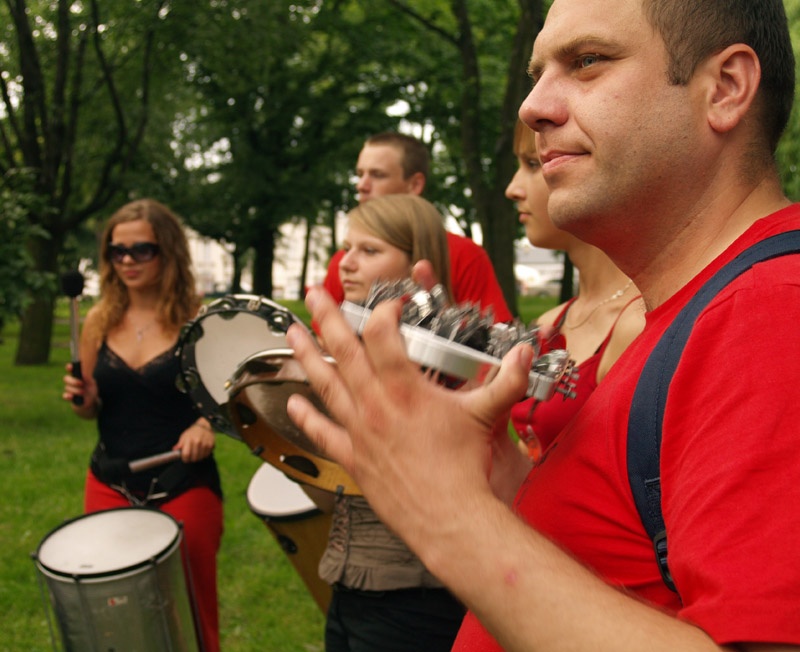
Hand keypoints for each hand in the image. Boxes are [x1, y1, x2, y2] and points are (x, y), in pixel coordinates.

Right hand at [62, 362, 97, 414]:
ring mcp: (70, 389)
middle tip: (82, 383)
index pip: (70, 370)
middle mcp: (72, 382)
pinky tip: (71, 396)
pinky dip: (67, 396)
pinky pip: (64, 396)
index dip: (69, 367)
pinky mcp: (69, 397)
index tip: (71, 367)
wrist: (91, 400)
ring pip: (67, 387)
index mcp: (77, 376)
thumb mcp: (92, 384)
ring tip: (83, 392)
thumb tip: (83, 374)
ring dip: (76, 390)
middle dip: (73, 381)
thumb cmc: (91, 390)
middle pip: (66, 379)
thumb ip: (87, 379)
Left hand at [174, 420, 214, 462]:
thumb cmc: (193, 432)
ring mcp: (205, 444)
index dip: (185, 459)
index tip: (185, 459)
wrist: (205, 426)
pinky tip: (202, 451)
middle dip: (191, 459)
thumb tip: (174, 450)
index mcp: (189, 439)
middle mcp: (197, 442)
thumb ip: (180, 443)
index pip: (186, 454)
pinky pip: (206, 455)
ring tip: (196, 453)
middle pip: (193, 458)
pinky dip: (203, 455)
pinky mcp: (211, 445)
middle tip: (191, 456)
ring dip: (197, 458)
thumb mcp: (184, 436)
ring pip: (200, 458)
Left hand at [286, 287, 532, 555]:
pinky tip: (292, 403)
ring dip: (306, 355)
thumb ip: (507, 380)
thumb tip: (524, 354)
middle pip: (343, 349)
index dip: (385, 311)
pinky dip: (306, 417)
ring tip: (292, 333)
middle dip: (327, 317)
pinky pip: (323, 432)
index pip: (382, 333)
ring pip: (324, 384)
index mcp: (405, 388)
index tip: (391, 305)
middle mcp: (376, 404)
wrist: (450, 517)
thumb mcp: (486, 415)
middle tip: (314, 295)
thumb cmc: (464, 469)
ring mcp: (360, 430)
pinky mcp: (354, 457)